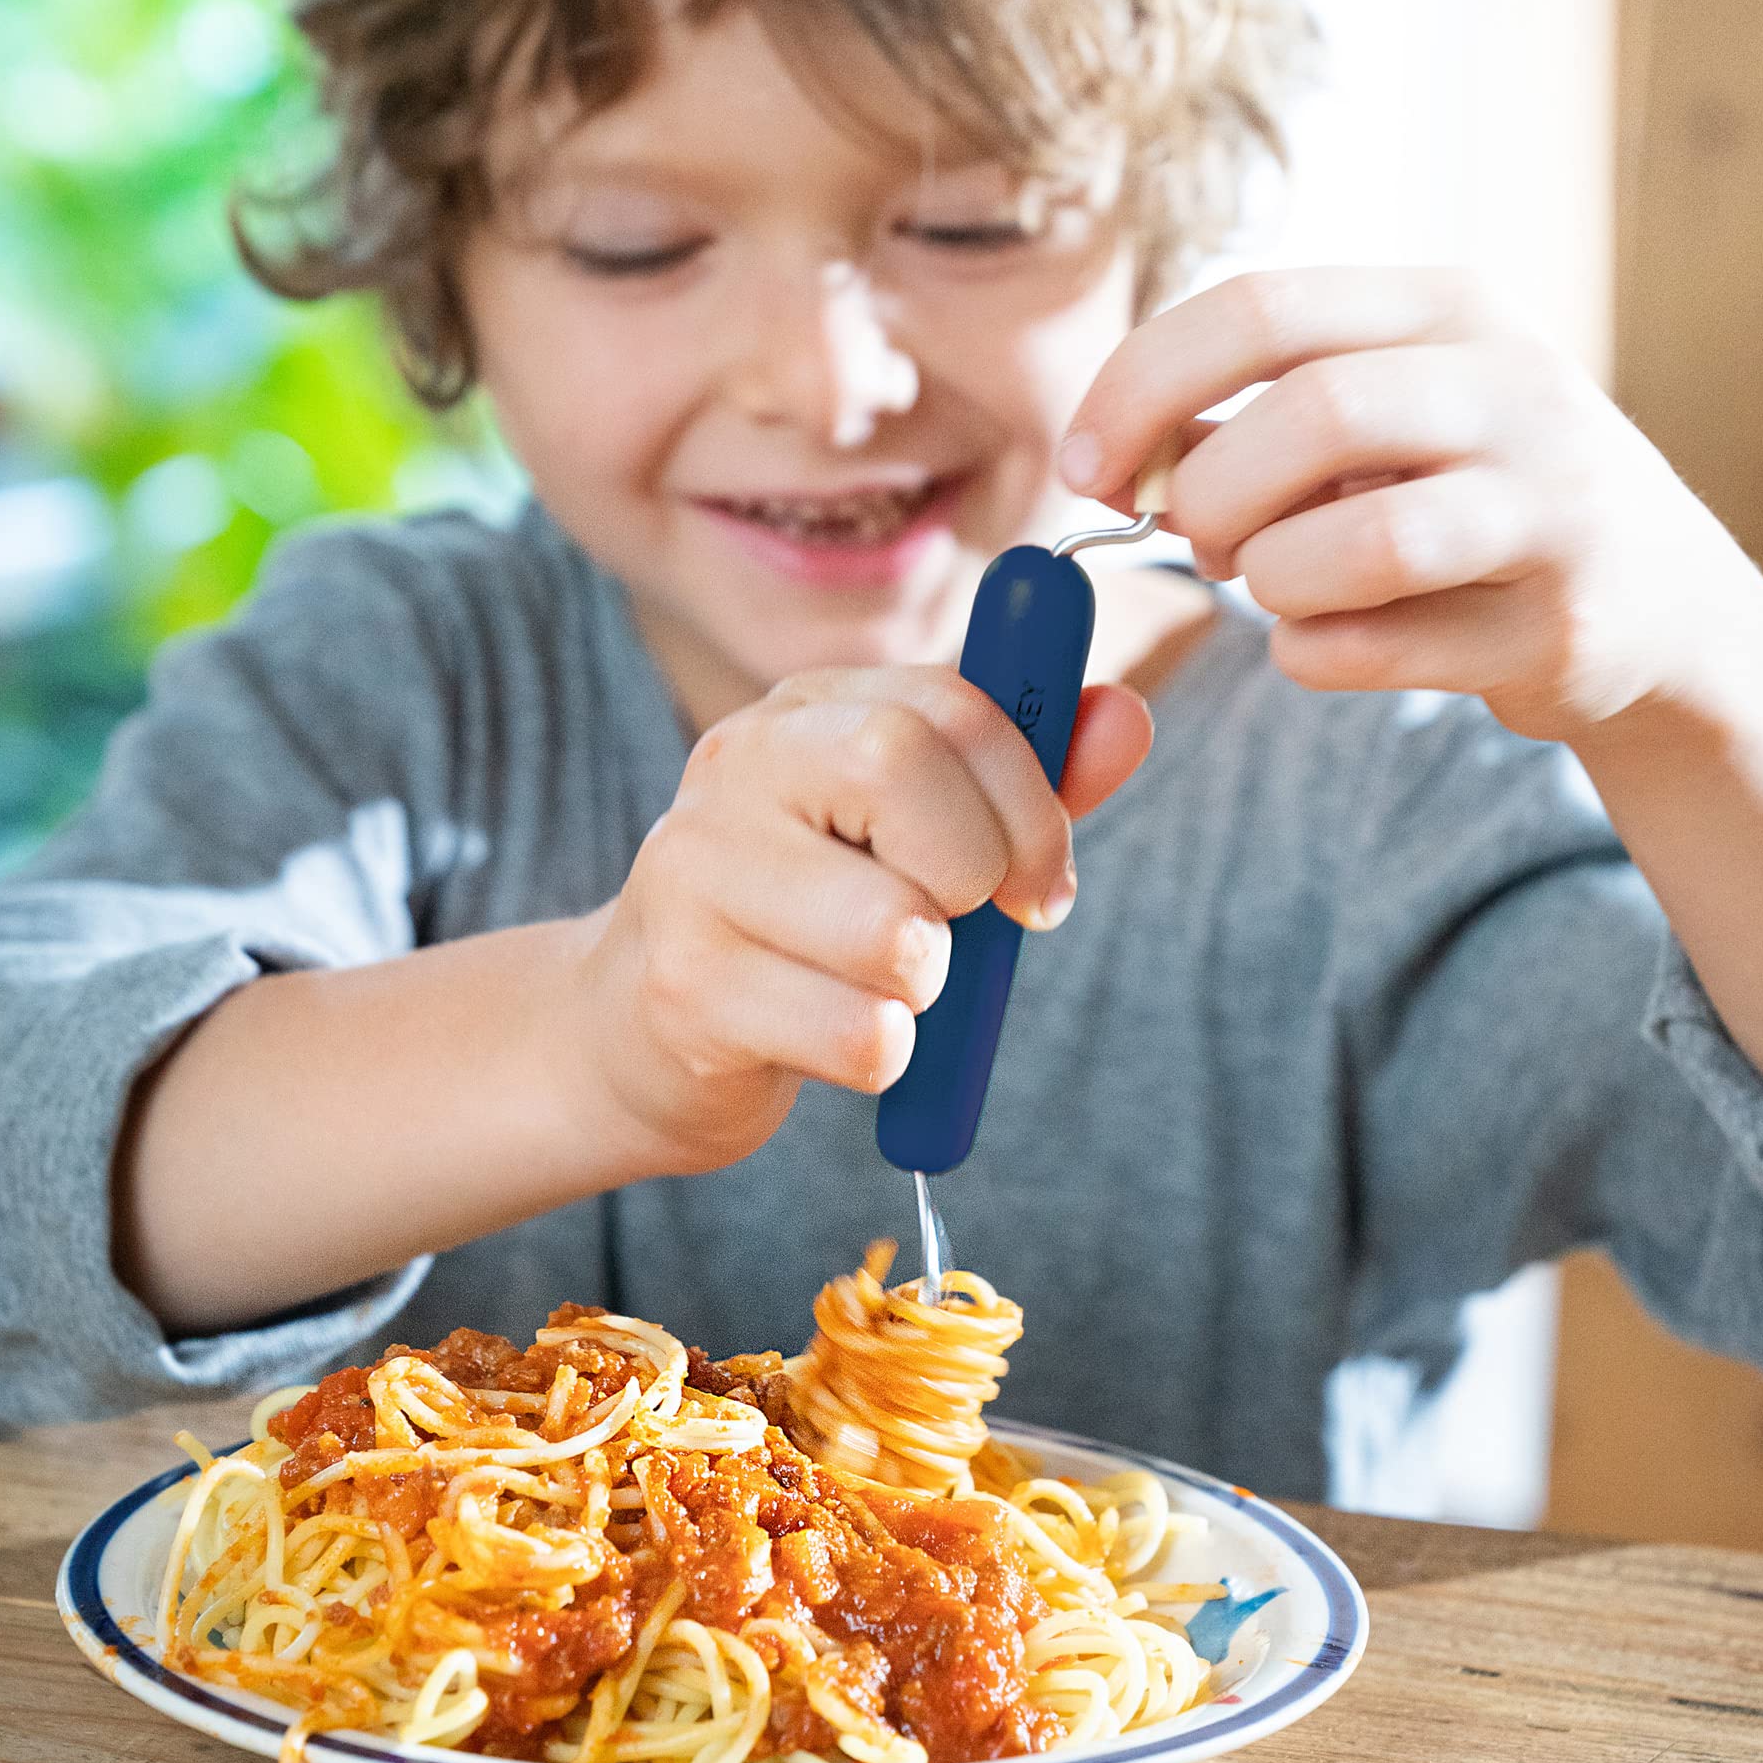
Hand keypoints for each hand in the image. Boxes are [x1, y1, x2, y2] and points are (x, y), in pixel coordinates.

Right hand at [575, 668, 1151, 1174]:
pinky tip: (826, 1041)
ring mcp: (695, 875)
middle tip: (956, 931)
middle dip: (972, 874)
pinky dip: (883, 1058)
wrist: (635, 1033)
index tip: (1043, 884)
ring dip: (925, 987)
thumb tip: (1128, 718)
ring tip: (876, 988)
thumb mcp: (913, 840)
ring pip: (892, 930)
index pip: (948, 704)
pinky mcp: (685, 989)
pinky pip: (859, 1034)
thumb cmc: (805, 929)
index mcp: (803, 713)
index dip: (1030, 799)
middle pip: (900, 768)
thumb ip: (1022, 783)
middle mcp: (735, 768)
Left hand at [1061, 267, 1762, 743]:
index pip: (1260, 307)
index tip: (1083, 468)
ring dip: (1271, 583)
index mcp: (1450, 310)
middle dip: (1213, 498)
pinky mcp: (1556, 627)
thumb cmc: (1477, 502)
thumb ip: (1261, 420)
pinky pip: (1365, 650)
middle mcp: (1513, 388)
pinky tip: (1337, 640)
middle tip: (1204, 542)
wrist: (1664, 607)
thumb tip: (1119, 451)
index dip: (1139, 388)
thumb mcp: (1391, 419)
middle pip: (1306, 418)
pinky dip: (1310, 655)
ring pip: (1350, 546)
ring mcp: (1550, 509)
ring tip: (1282, 587)